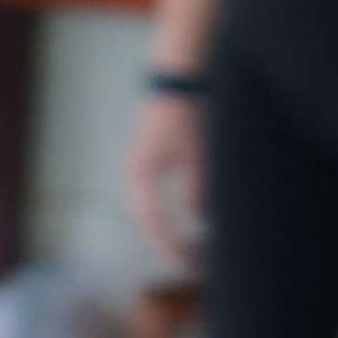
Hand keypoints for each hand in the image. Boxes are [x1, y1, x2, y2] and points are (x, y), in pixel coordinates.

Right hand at [124, 91, 201, 262]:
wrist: (178, 75)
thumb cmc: (186, 110)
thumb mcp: (198, 153)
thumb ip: (199, 187)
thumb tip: (202, 218)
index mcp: (141, 173)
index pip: (152, 220)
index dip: (169, 244)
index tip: (186, 263)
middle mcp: (135, 173)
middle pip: (146, 220)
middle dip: (166, 243)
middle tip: (189, 263)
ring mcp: (141, 167)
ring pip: (149, 211)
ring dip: (166, 230)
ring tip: (190, 249)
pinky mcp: (153, 160)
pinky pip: (155, 198)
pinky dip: (168, 215)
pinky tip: (189, 222)